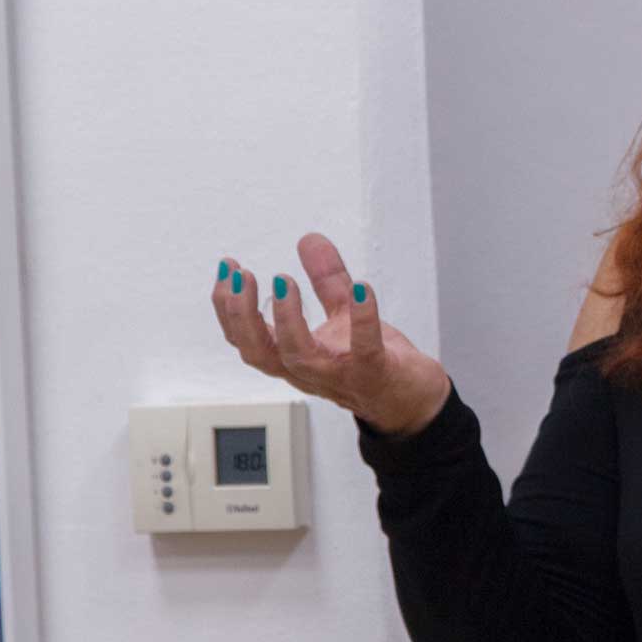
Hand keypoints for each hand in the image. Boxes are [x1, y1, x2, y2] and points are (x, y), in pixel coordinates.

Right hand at [211, 231, 451, 436]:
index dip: (228, 306)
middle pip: (258, 353)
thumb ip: (326, 280)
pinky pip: (365, 349)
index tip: (228, 268)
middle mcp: (308, 371)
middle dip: (242, 315)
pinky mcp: (374, 373)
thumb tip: (309, 239)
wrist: (413, 402)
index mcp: (293, 357)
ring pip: (299, 357)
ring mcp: (339, 375)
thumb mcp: (343, 316)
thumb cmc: (373, 364)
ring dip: (287, 318)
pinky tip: (362, 289)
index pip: (246, 339)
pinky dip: (362, 319)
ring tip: (284, 281)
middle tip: (242, 277)